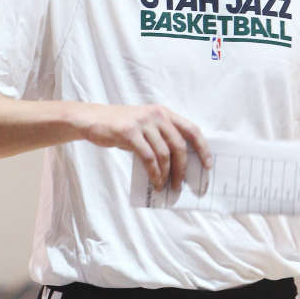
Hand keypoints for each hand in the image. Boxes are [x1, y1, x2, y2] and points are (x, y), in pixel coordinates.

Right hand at [77, 104, 210, 189]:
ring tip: (165, 186)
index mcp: (163, 112)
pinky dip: (154, 173)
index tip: (207, 165)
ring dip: (167, 174)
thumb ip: (160, 138)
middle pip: (179, 145)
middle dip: (183, 168)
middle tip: (181, 184)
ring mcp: (143, 122)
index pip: (191, 129)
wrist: (92, 119)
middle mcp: (156, 115)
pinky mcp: (129, 132)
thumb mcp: (144, 126)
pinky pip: (148, 158)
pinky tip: (155, 182)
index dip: (203, 148)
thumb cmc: (119, 126)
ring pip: (164, 154)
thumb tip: (178, 165)